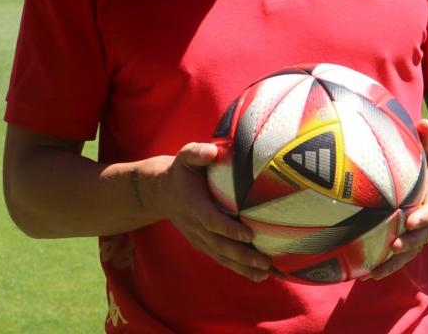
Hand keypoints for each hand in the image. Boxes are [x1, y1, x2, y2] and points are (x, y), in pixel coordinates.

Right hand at [148, 142, 272, 281]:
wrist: (162, 192)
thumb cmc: (182, 171)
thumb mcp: (186, 156)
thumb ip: (198, 153)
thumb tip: (213, 152)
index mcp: (194, 204)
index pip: (212, 220)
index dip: (230, 229)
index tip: (250, 234)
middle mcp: (195, 226)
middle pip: (220, 245)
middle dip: (242, 255)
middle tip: (264, 262)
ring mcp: (199, 237)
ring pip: (221, 256)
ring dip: (242, 267)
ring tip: (265, 273)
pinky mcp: (203, 244)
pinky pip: (221, 258)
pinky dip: (238, 268)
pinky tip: (258, 275)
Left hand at [366, 119, 427, 279]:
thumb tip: (423, 124)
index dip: (424, 216)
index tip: (410, 220)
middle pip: (423, 235)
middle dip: (409, 242)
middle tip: (393, 247)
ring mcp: (420, 229)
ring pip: (410, 250)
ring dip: (395, 262)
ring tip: (375, 272)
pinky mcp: (408, 236)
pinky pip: (400, 254)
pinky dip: (386, 265)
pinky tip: (367, 275)